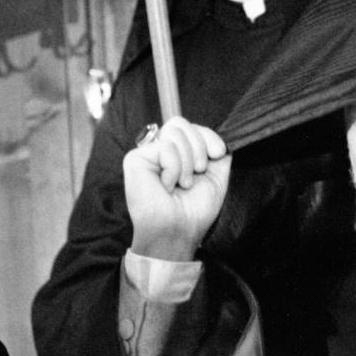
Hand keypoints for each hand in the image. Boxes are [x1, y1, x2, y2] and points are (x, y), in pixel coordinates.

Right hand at [123, 117, 231, 260]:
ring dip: (187, 163)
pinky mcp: (135, 159)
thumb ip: (218, 153)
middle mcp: (160, 151)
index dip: (208, 136)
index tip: (218, 153)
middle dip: (199, 148)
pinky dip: (174, 168)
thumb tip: (220, 137)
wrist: (179, 231)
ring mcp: (146, 154)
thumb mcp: (215, 177)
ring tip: (181, 184)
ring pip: (174, 133)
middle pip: (181, 124)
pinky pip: (165, 146)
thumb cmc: (194, 211)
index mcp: (177, 154)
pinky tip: (167, 185)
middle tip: (196, 174)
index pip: (191, 127)